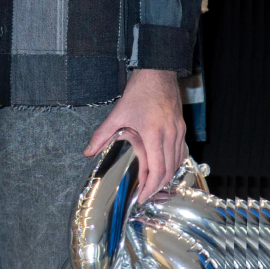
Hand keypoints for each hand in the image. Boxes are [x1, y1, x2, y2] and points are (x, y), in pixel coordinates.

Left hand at [84, 69, 186, 205]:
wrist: (158, 72)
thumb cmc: (140, 91)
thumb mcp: (117, 113)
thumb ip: (102, 135)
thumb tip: (88, 151)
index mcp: (154, 133)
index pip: (157, 169)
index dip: (150, 187)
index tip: (143, 196)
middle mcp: (170, 134)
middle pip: (169, 170)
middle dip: (158, 186)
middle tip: (147, 195)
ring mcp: (178, 131)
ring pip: (177, 162)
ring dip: (166, 176)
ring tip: (153, 184)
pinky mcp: (182, 127)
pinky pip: (180, 152)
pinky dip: (172, 163)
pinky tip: (163, 166)